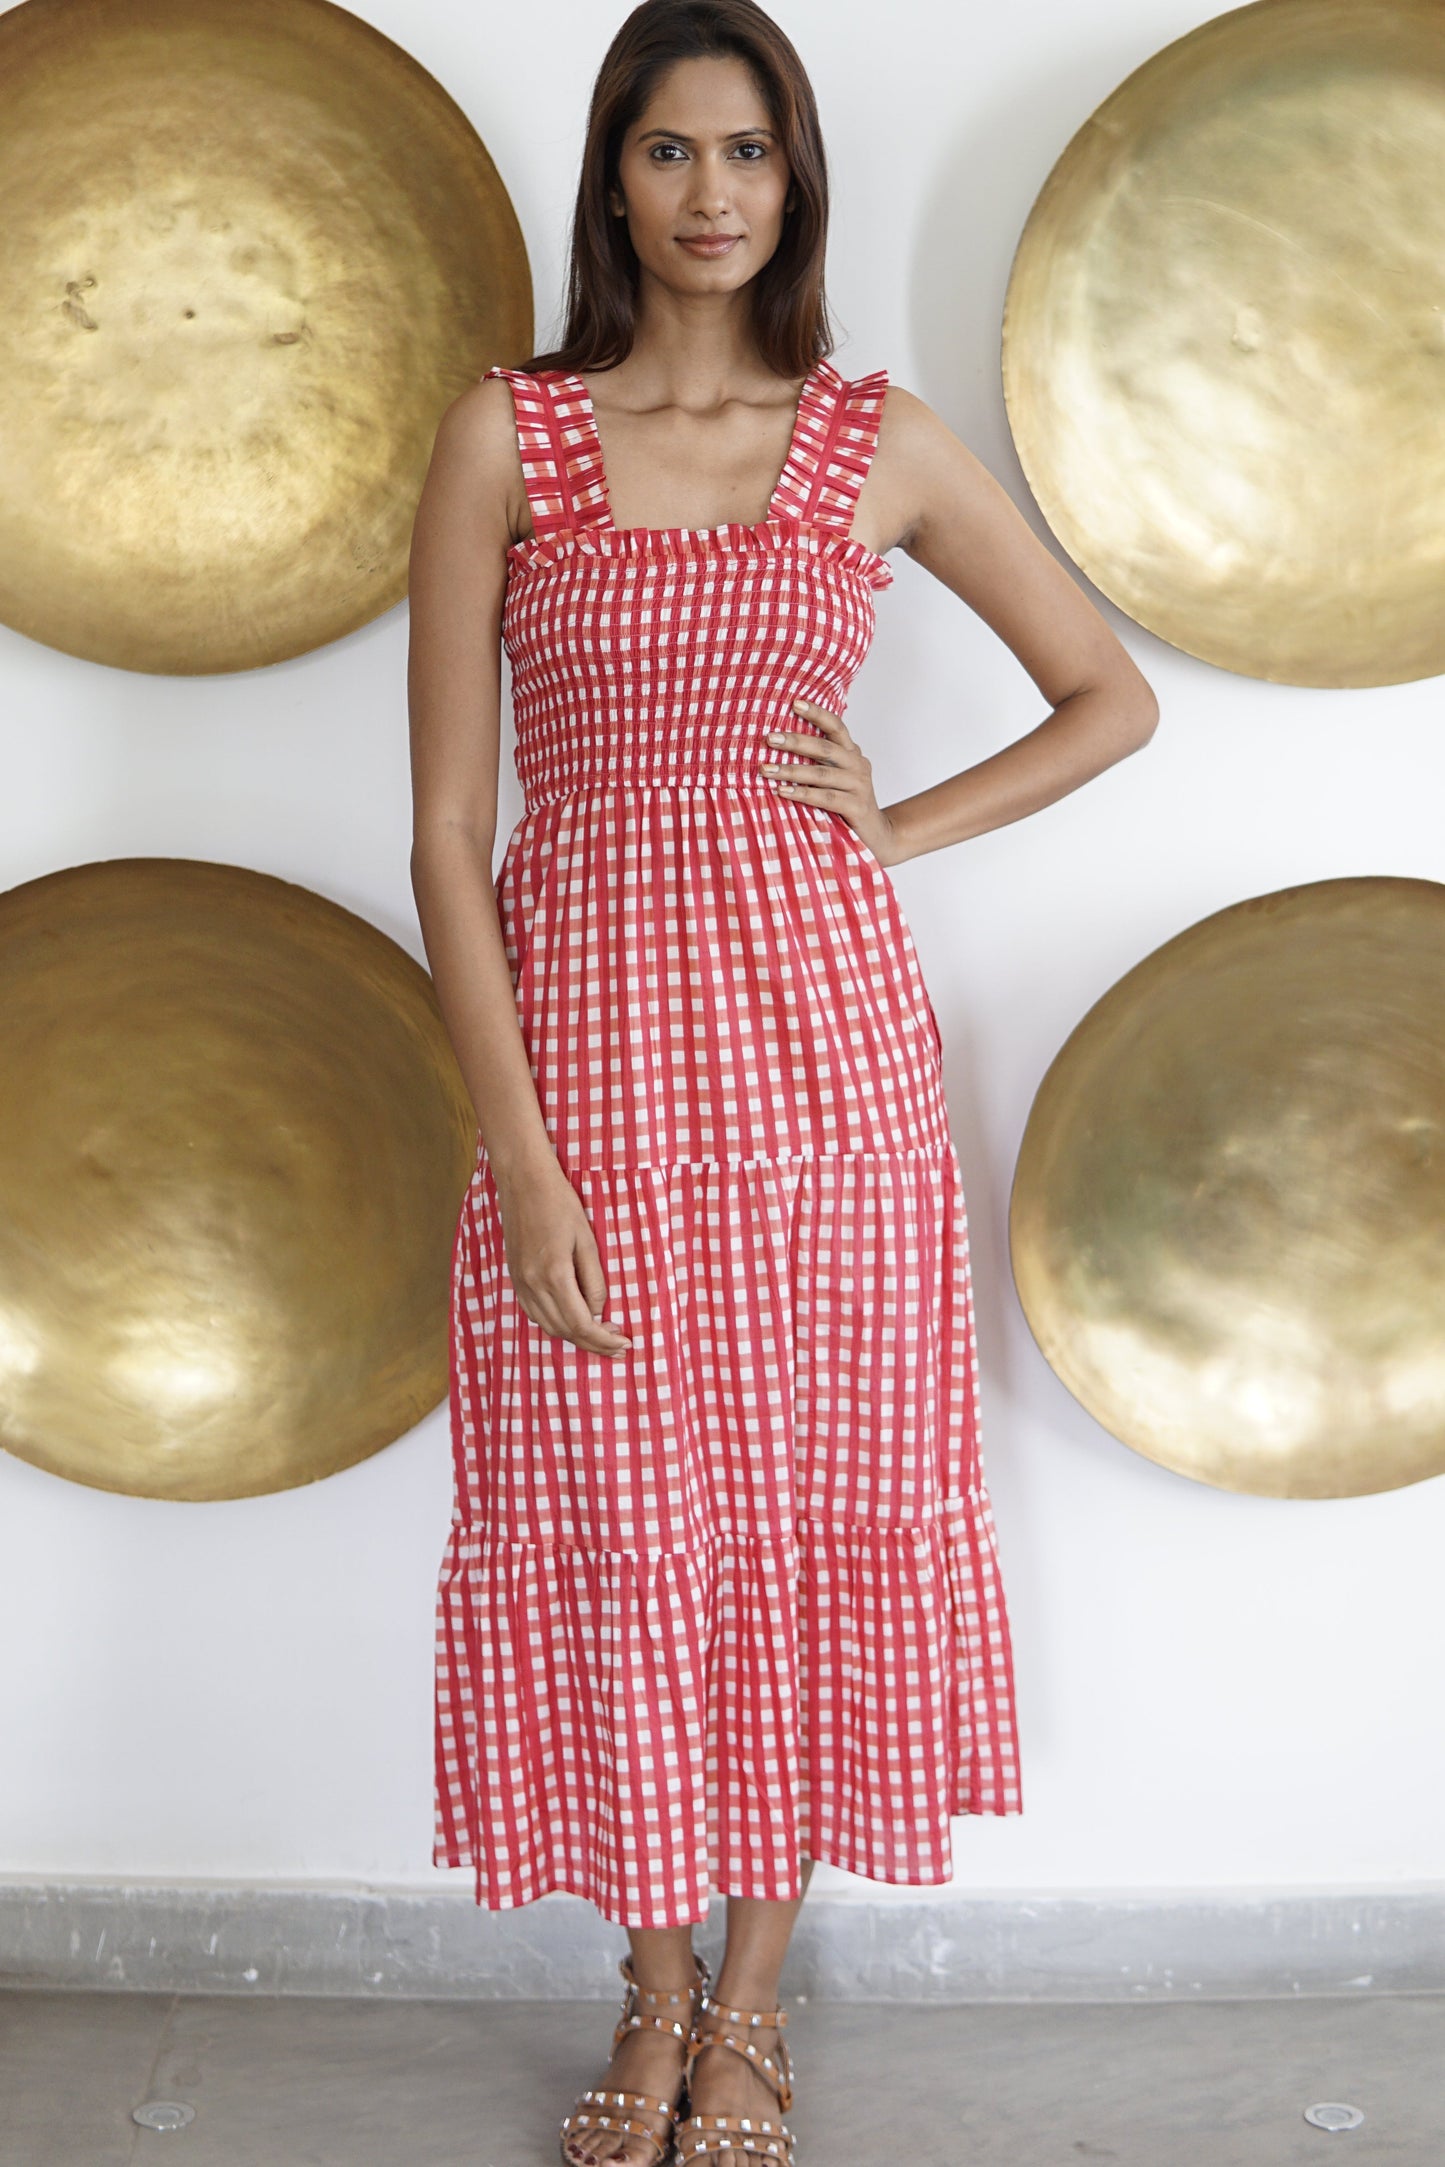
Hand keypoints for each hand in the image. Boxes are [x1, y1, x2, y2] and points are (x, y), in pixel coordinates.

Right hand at [492, 1159, 632, 1357]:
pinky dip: (555, 1324)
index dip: (603, 1340)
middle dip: (593, 1344)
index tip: (624, 1343)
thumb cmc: (560, 1203)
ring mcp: (520, 1283)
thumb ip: (594, 1280)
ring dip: (574, 1337)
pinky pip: (534, 1314)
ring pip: (548, 1326)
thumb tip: (598, 1312)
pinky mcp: (515, 1278)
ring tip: (600, 1337)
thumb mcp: (587, 1239)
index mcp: (554, 1274)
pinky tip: (572, 1321)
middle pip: (564, 1331)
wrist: (523, 1181)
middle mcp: (533, 1285)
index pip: (581, 1324)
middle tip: (618, 1346)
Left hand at [757, 697, 902, 865]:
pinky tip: (781, 791)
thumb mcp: (834, 778)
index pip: (836, 726)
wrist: (876, 836)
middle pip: (825, 748)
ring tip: (765, 769)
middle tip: (769, 738)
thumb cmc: (845, 804)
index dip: (817, 713)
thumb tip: (777, 745)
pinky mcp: (856, 806)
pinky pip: (825, 798)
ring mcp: (859, 785)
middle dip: (794, 741)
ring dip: (791, 770)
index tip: (795, 702)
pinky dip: (802, 794)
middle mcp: (858, 764)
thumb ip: (818, 762)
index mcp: (852, 753)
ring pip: (821, 774)